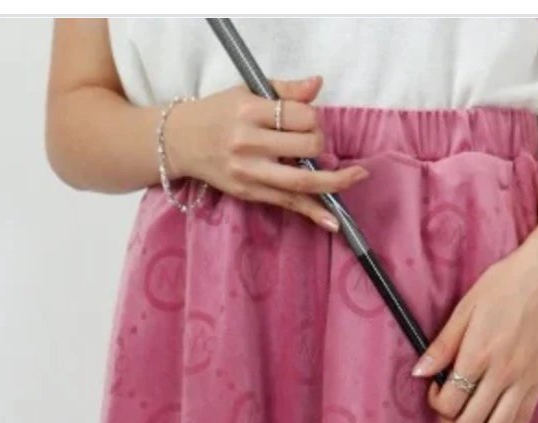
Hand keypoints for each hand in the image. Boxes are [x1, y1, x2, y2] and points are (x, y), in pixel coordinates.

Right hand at [164, 76, 368, 232]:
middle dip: (321, 143)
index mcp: (250, 111)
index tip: (308, 119)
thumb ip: (284, 91)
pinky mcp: (250, 193)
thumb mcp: (246, 92)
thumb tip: (318, 84)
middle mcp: (249, 142)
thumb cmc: (218, 113)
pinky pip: (289, 203)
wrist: (180, 141)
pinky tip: (333, 222)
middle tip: (313, 141)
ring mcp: (250, 172)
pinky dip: (314, 213)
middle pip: (307, 147)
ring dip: (335, 181)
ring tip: (357, 177)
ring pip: (303, 181)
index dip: (313, 118)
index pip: (300, 115)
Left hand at [411, 231, 537, 422]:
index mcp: (478, 354)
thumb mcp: (465, 308)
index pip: (449, 400)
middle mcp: (502, 373)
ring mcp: (523, 381)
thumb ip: (443, 345)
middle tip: (445, 416)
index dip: (435, 403)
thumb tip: (419, 372)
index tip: (434, 391)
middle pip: (469, 421)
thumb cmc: (506, 284)